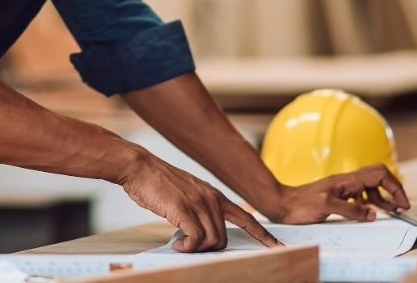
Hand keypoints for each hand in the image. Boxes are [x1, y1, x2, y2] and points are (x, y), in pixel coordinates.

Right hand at [118, 152, 281, 252]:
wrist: (140, 167)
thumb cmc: (158, 183)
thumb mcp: (187, 193)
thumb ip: (199, 208)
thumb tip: (201, 232)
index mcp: (215, 195)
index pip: (247, 217)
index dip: (263, 234)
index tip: (277, 246)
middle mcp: (211, 198)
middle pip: (224, 238)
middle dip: (209, 249)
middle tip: (188, 247)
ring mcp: (199, 203)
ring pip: (212, 240)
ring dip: (196, 249)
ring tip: (180, 244)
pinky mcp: (184, 209)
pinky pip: (196, 239)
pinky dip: (187, 247)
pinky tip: (177, 244)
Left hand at [268, 164, 409, 223]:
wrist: (282, 204)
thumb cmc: (300, 204)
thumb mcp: (327, 207)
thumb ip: (351, 210)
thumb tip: (372, 214)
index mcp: (347, 180)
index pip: (380, 174)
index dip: (395, 187)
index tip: (402, 203)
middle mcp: (347, 181)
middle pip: (379, 176)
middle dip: (393, 189)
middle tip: (401, 206)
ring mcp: (343, 187)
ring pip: (371, 186)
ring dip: (383, 197)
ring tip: (390, 210)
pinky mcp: (338, 195)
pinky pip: (360, 194)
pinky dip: (370, 202)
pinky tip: (368, 211)